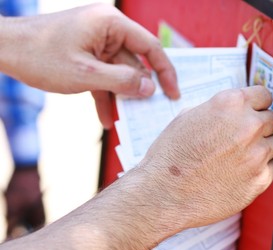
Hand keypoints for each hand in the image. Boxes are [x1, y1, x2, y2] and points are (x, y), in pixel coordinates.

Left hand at [0, 3, 178, 127]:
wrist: (6, 50)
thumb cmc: (42, 56)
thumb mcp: (86, 74)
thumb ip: (122, 81)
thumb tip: (150, 88)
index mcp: (111, 24)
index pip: (150, 47)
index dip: (165, 72)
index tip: (173, 93)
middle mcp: (107, 30)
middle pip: (134, 63)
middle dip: (138, 90)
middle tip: (146, 113)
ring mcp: (96, 42)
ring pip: (119, 73)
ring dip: (120, 97)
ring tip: (123, 119)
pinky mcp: (87, 54)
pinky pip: (104, 75)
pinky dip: (105, 94)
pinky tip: (105, 116)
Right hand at [130, 85, 272, 229]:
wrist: (164, 193)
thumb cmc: (170, 156)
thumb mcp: (187, 117)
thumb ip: (216, 110)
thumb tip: (232, 111)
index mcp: (230, 104)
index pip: (264, 94)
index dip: (259, 104)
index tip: (255, 111)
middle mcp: (248, 126)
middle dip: (262, 125)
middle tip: (247, 137)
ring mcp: (257, 154)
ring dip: (266, 146)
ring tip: (246, 154)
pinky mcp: (260, 180)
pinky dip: (266, 167)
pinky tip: (248, 170)